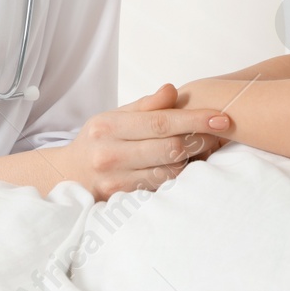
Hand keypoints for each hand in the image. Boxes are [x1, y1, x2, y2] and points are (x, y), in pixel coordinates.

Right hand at [57, 83, 230, 199]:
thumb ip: (145, 105)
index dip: (195, 119)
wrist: (68, 176)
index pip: (160, 122)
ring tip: (203, 146)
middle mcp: (110, 154)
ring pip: (170, 171)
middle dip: (200, 139)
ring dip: (192, 159)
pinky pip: (162, 187)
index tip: (221, 117)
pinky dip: (178, 175)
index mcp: (108, 126)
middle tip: (219, 132)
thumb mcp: (114, 116)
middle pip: (169, 148)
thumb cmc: (98, 140)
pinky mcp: (123, 201)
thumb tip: (172, 90)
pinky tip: (185, 165)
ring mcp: (116, 181)